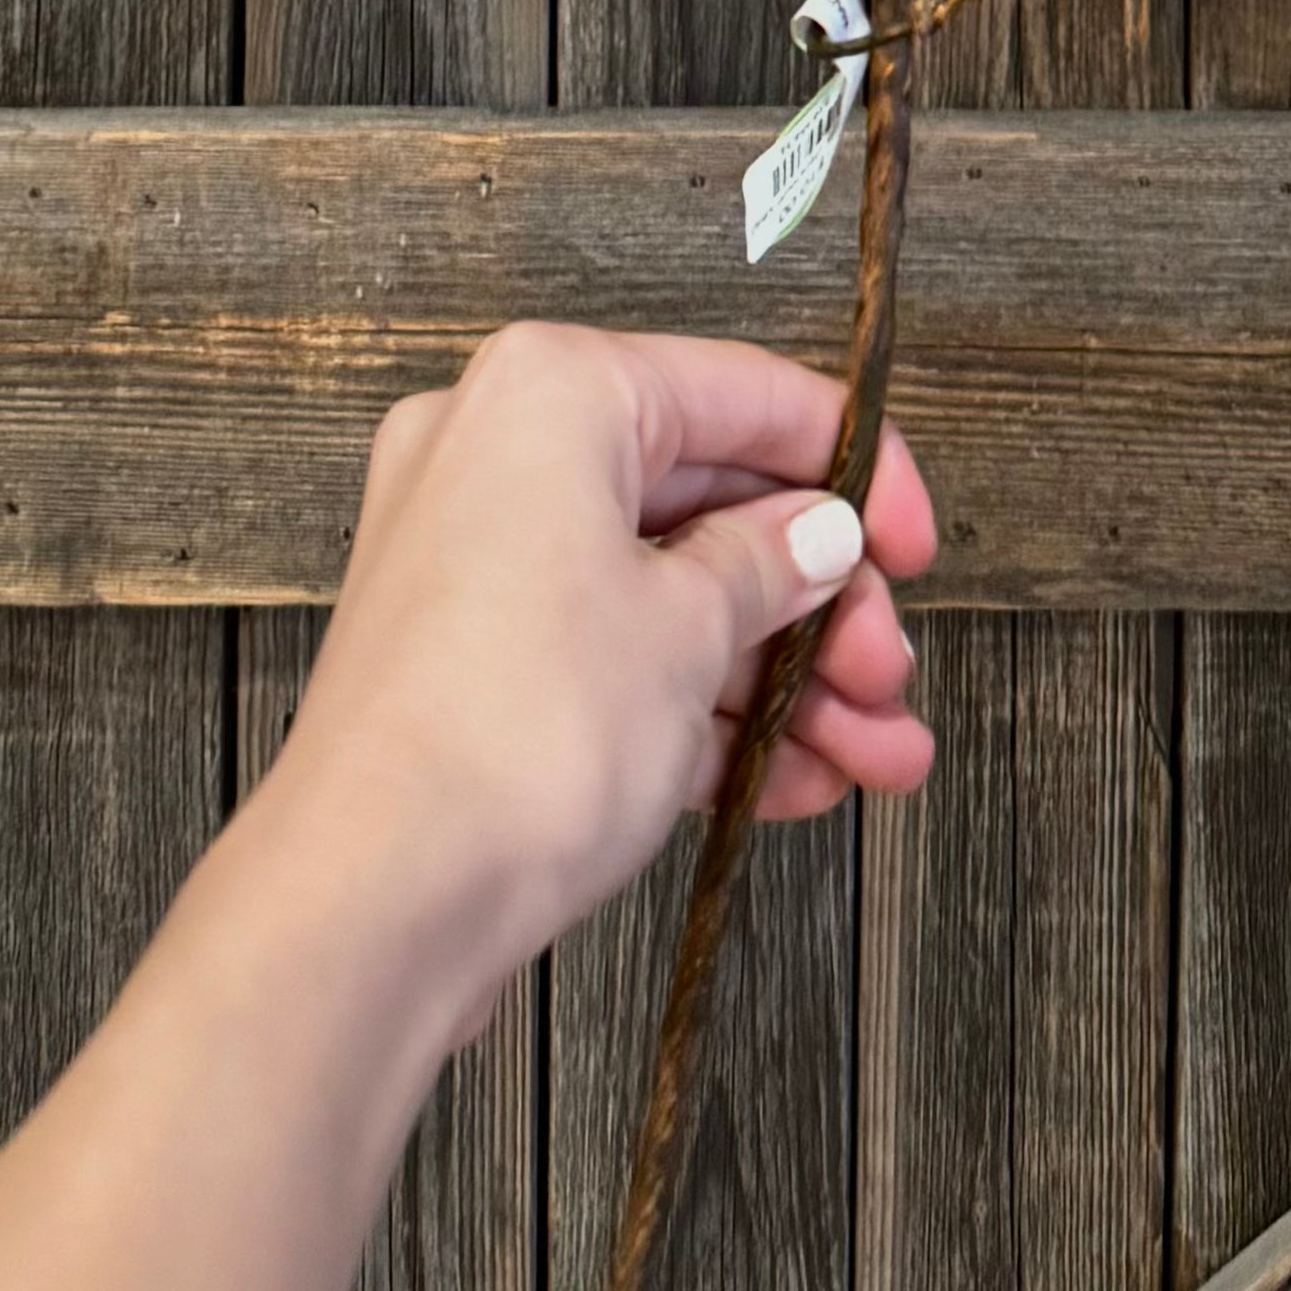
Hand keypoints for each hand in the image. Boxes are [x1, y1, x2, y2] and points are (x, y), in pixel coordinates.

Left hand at [252, 321, 936, 1047]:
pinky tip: (797, 782)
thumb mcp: (691, 630)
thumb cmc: (515, 732)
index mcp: (552, 393)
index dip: (853, 468)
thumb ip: (770, 568)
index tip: (914, 540)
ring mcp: (478, 565)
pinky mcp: (471, 664)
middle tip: (890, 676)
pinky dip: (705, 713)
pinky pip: (616, 660)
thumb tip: (817, 538)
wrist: (375, 898)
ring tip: (877, 758)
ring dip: (783, 677)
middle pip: (709, 503)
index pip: (740, 393)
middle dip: (821, 604)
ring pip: (669, 595)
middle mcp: (501, 455)